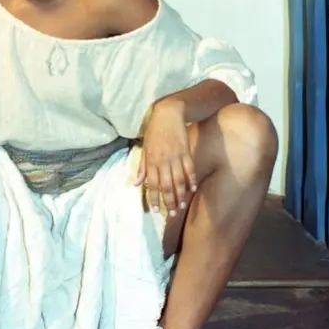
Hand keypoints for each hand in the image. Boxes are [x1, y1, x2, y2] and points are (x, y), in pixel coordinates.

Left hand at [135, 100, 197, 214]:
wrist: (167, 114)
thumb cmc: (153, 132)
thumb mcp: (144, 149)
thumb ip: (142, 167)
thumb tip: (136, 184)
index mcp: (151, 161)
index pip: (152, 184)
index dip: (154, 198)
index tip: (156, 210)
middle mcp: (163, 161)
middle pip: (167, 186)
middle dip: (169, 201)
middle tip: (172, 214)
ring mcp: (176, 157)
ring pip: (179, 180)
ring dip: (180, 195)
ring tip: (181, 206)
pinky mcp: (186, 152)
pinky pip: (189, 169)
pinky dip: (191, 180)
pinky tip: (192, 189)